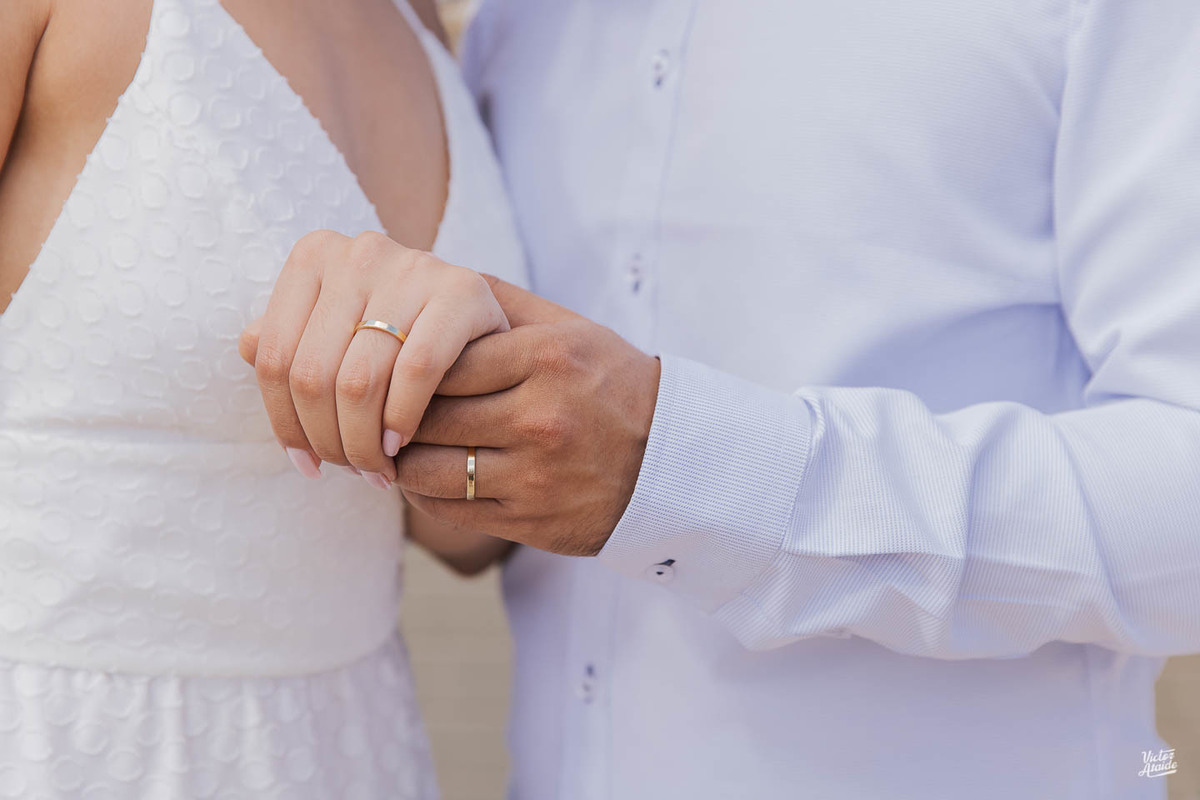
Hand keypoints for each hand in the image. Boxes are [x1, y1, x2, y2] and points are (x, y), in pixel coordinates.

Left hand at [238, 231, 508, 486]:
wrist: (486, 323)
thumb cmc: (401, 336)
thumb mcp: (340, 332)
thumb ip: (292, 339)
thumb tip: (246, 348)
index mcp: (315, 254)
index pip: (272, 357)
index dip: (284, 423)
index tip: (306, 465)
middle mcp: (359, 251)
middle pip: (313, 374)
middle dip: (328, 440)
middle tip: (349, 471)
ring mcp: (412, 265)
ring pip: (359, 381)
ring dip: (362, 442)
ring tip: (375, 468)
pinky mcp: (464, 289)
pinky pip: (417, 372)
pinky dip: (402, 419)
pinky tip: (400, 443)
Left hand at [394, 278, 660, 556]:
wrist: (672, 461)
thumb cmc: (611, 384)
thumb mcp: (572, 329)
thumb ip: (502, 302)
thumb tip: (433, 274)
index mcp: (546, 359)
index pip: (441, 360)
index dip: (408, 365)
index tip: (394, 366)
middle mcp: (541, 417)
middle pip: (428, 415)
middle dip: (395, 413)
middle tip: (378, 408)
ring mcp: (535, 475)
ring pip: (428, 469)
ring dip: (402, 458)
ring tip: (397, 444)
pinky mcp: (530, 520)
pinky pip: (449, 509)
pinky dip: (425, 494)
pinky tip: (426, 477)